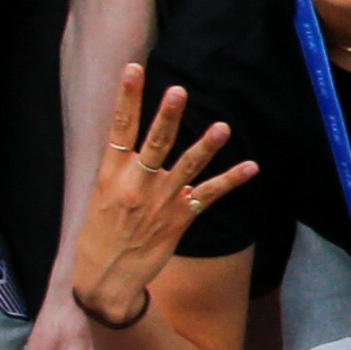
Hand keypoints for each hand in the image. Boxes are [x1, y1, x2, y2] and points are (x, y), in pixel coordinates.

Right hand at [76, 69, 254, 329]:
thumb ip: (118, 169)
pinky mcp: (180, 218)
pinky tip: (251, 166)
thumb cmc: (99, 235)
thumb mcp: (99, 197)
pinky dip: (231, 180)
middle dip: (167, 116)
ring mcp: (160, 201)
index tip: (133, 69)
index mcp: (110, 174)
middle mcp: (136, 184)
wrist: (106, 280)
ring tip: (222, 127)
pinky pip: (209, 195)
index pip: (119, 128)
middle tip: (178, 90)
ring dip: (206, 146)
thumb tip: (130, 141)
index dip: (127, 98)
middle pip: (155, 143)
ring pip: (187, 166)